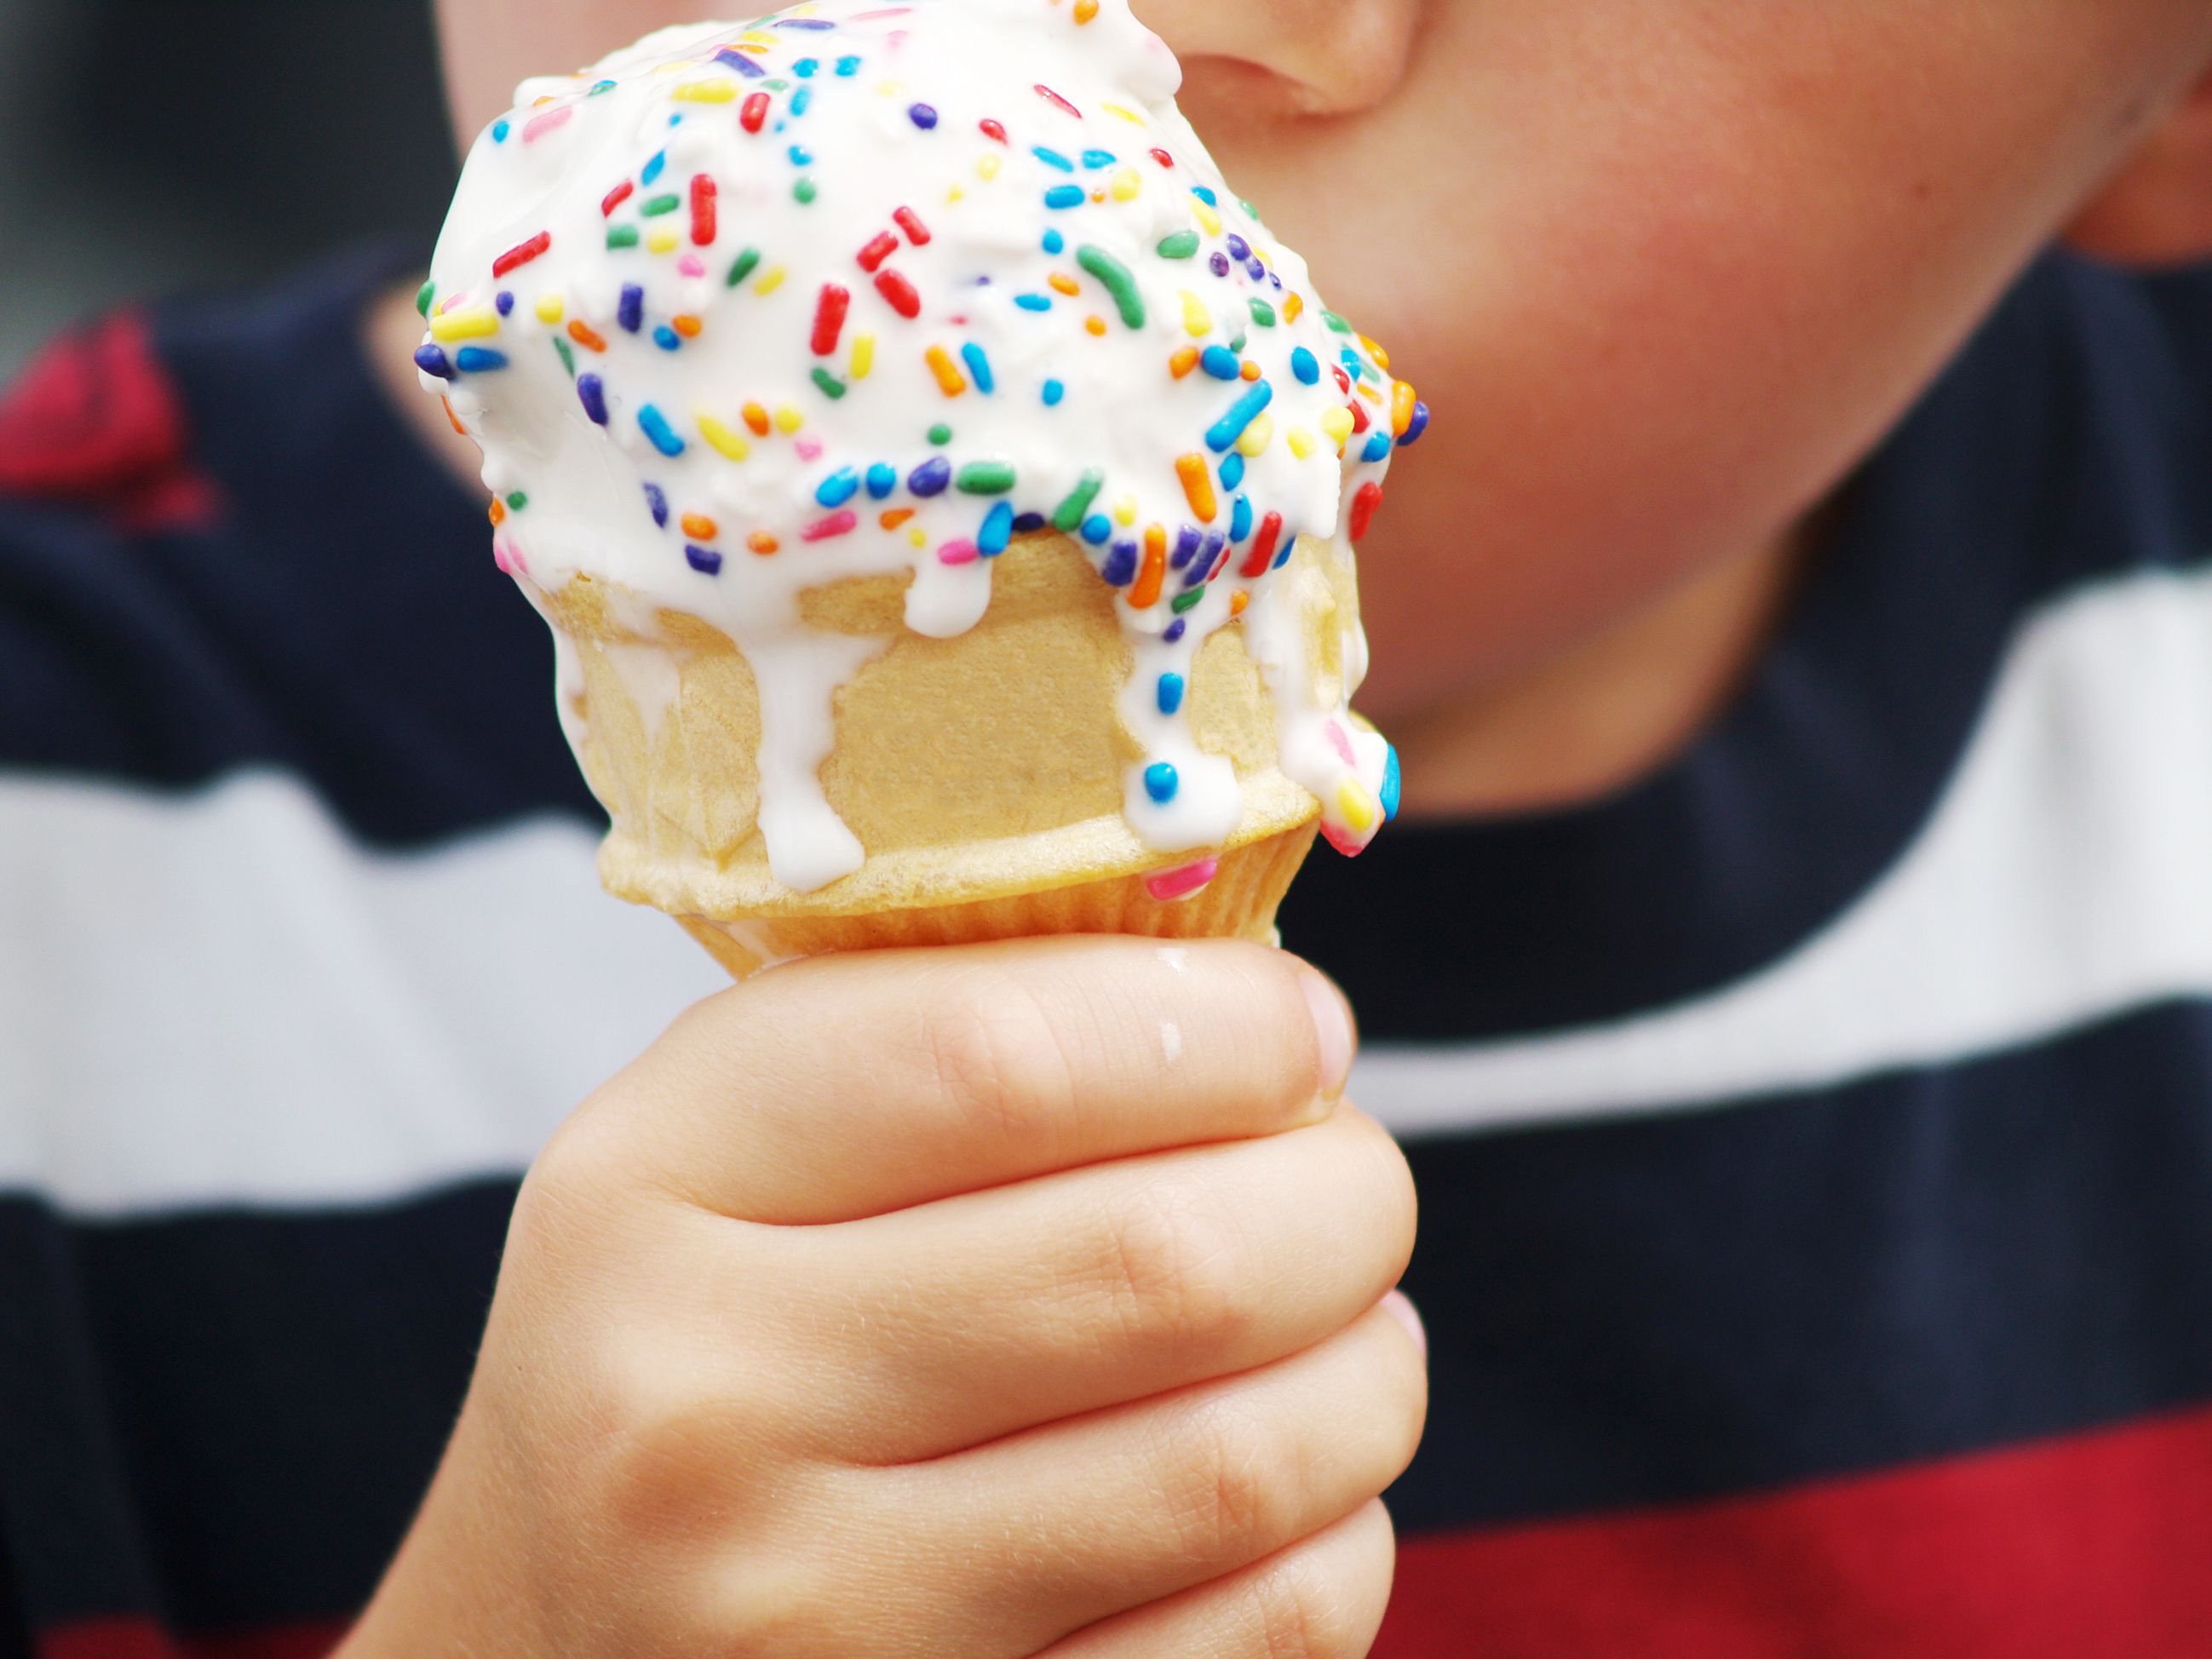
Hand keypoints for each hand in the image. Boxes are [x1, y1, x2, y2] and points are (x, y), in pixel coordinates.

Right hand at [340, 935, 1423, 1656]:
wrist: (563, 1637)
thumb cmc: (707, 1329)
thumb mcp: (736, 1141)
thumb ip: (948, 1031)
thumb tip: (1269, 1005)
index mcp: (650, 1192)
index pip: (1000, 1056)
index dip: (1219, 1025)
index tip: (1301, 1027)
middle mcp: (699, 1417)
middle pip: (1161, 1261)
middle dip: (1342, 1197)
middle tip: (1351, 1181)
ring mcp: (812, 1621)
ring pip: (1241, 1461)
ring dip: (1367, 1369)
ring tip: (1351, 1324)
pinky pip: (1260, 1632)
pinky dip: (1337, 1536)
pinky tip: (1294, 1485)